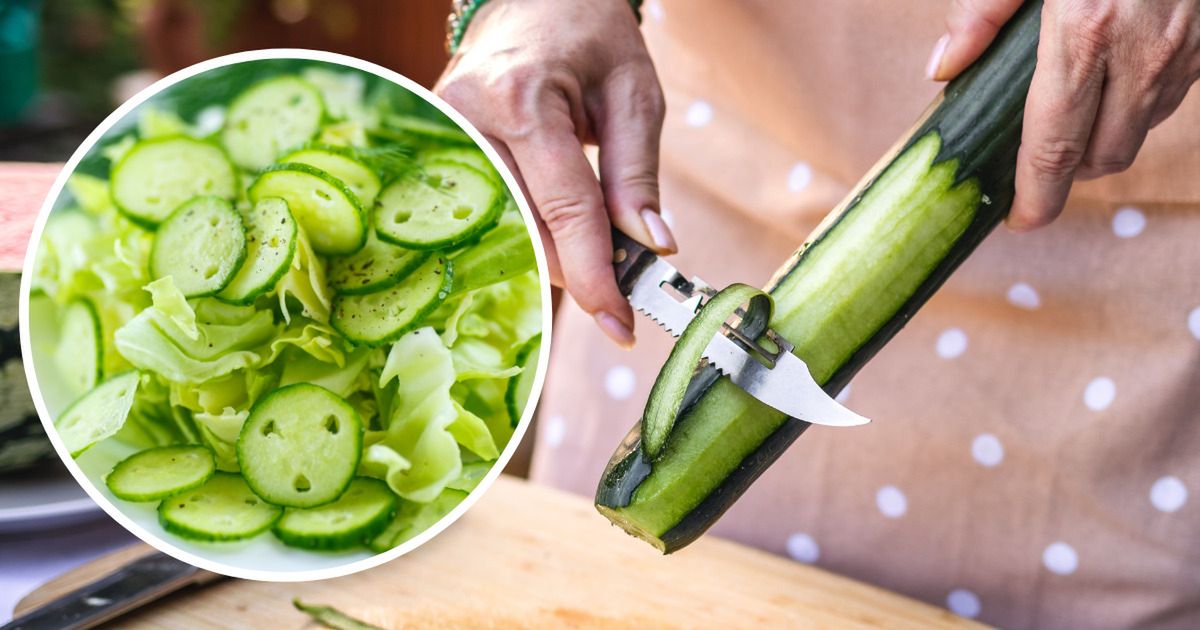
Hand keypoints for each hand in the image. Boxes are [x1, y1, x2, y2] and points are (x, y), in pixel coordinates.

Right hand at [436, 0, 673, 347]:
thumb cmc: (587, 35)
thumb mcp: (634, 92)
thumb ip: (637, 174)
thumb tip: (652, 248)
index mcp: (522, 98)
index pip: (563, 208)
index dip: (595, 273)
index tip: (621, 324)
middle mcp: (467, 119)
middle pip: (526, 229)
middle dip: (578, 271)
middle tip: (622, 298)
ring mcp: (444, 135)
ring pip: (504, 230)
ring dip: (554, 257)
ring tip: (599, 263)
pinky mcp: (440, 148)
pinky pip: (488, 211)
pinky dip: (528, 235)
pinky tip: (560, 242)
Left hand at [927, 0, 1199, 229]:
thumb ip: (982, 13)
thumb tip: (943, 71)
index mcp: (1085, 36)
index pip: (1054, 148)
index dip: (1036, 196)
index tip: (1019, 219)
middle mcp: (1143, 53)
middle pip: (1102, 157)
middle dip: (1065, 172)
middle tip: (1032, 161)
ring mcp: (1185, 49)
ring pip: (1140, 132)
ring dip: (1102, 139)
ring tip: (1067, 118)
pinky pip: (1170, 99)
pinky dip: (1135, 106)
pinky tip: (1110, 80)